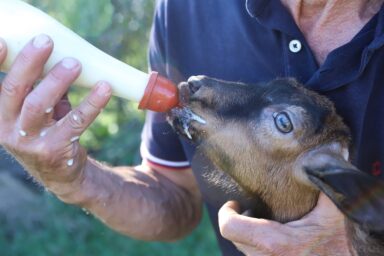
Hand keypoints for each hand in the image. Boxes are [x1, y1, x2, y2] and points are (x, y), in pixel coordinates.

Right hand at [0, 35, 111, 195]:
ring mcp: (29, 143)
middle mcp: (8, 129)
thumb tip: (62, 52)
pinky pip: (76, 121)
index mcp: (0, 115)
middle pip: (14, 91)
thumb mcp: (39, 111)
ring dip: (58, 81)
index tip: (4, 41)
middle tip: (47, 41)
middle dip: (29, 63)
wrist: (61, 174)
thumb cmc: (48, 132)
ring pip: (40, 105)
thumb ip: (43, 87)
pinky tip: (104, 88)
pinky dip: (91, 103)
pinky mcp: (55, 151)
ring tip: (75, 63)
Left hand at [218, 193, 352, 255]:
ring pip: (244, 250)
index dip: (227, 212)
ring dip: (248, 233)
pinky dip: (257, 244)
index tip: (236, 202)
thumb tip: (318, 153)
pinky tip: (274, 234)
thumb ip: (322, 180)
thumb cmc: (345, 241)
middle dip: (238, 221)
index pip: (230, 228)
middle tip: (251, 208)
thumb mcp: (333, 208)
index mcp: (276, 243)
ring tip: (264, 220)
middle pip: (234, 239)